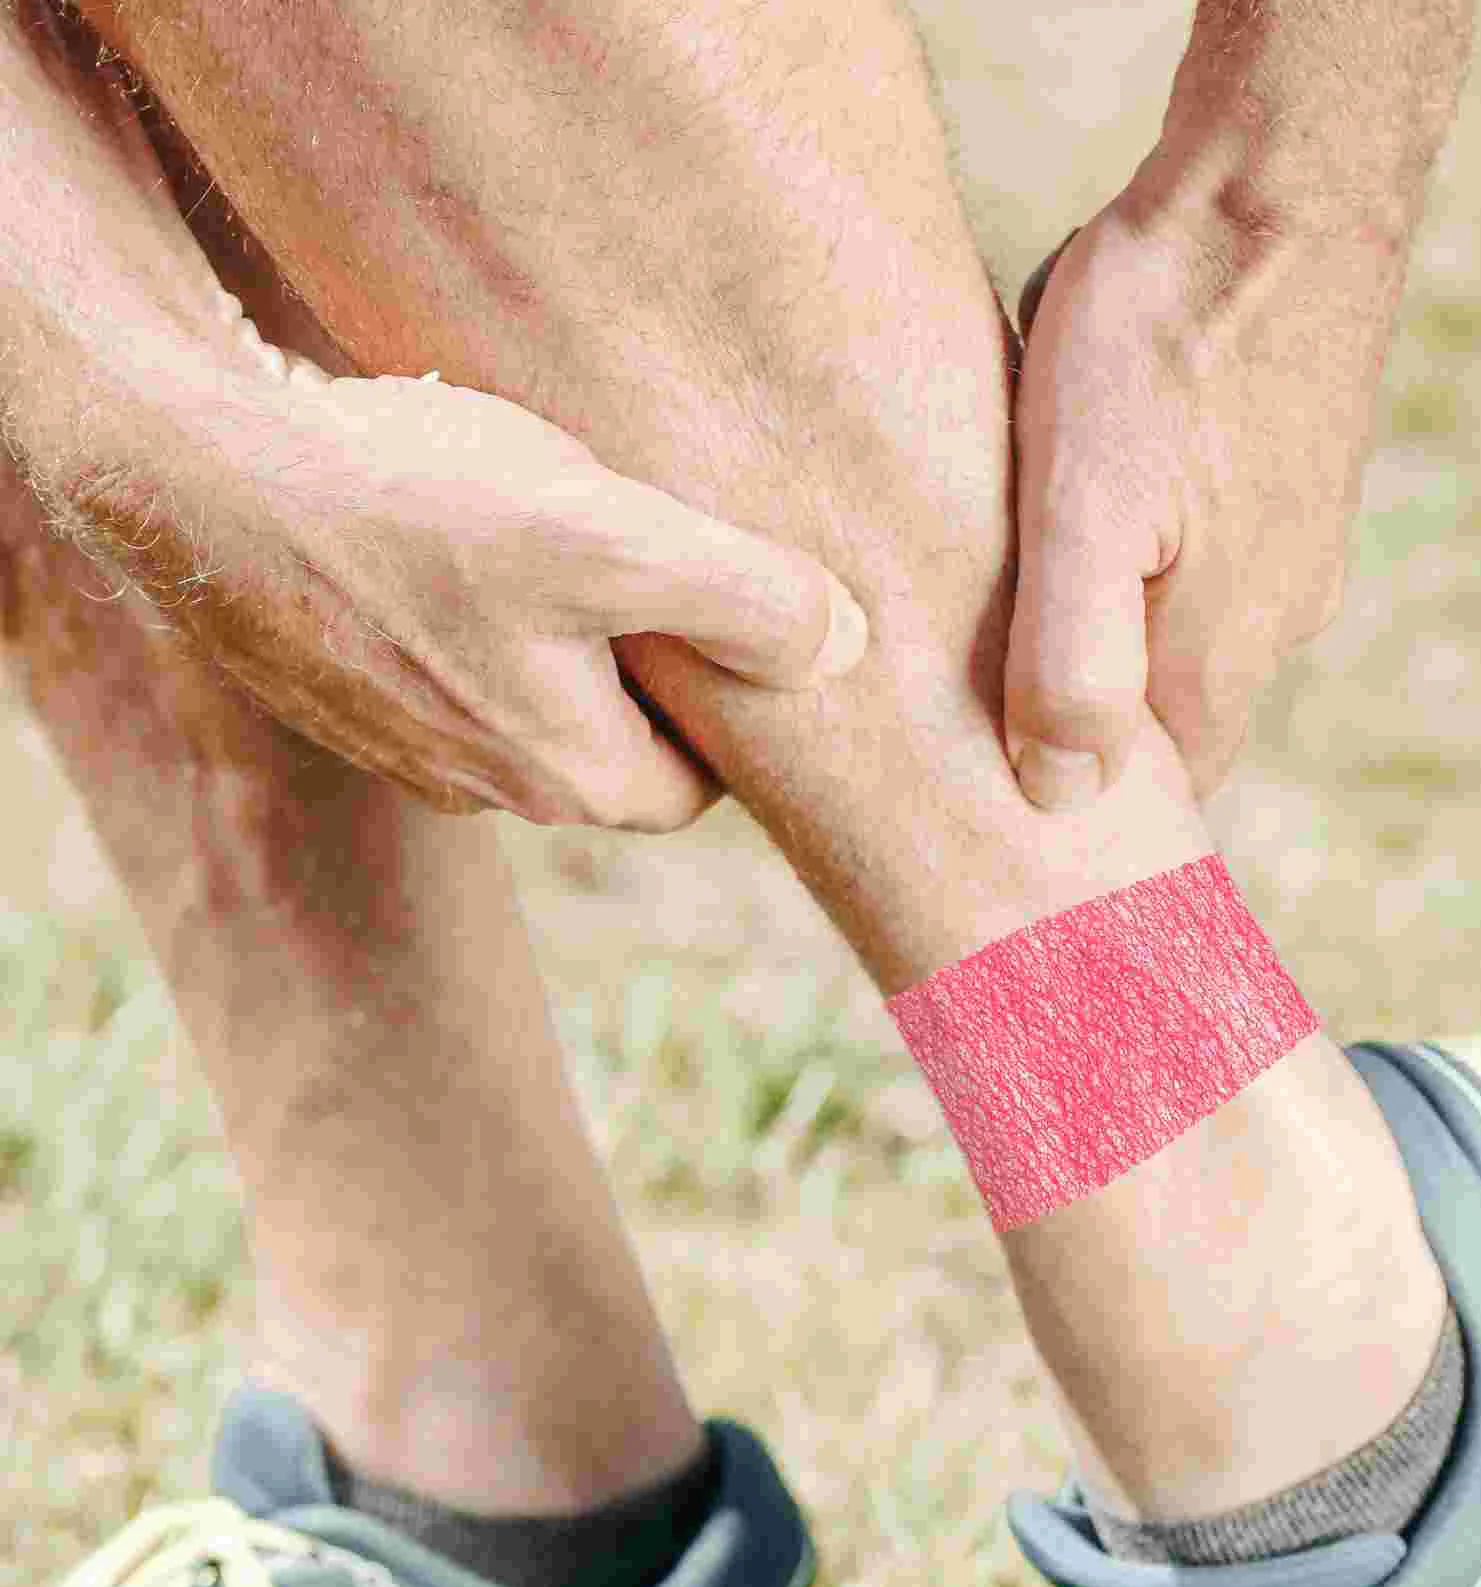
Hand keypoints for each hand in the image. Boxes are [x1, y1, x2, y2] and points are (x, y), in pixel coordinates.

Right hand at [1, 2, 866, 831]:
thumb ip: (747, 599)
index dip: (737, 709)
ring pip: (539, 706)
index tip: (744, 626)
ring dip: (569, 640)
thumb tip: (848, 649)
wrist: (206, 478)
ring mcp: (414, 746)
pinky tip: (470, 538)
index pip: (703, 785)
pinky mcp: (357, 693)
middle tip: (669, 568)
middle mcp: (491, 787)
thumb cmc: (414, 507)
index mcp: (572, 776)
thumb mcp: (612, 542)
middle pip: (623, 748)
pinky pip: (458, 672)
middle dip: (657, 674)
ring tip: (570, 542)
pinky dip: (487, 620)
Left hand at [1006, 194, 1398, 808]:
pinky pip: (1191, 572)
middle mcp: (1269, 619)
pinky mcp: (1274, 490)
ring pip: (1171, 643)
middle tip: (978, 715)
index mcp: (1217, 651)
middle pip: (1162, 726)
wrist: (1275, 186)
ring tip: (1006, 619)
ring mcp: (1281, 552)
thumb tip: (1060, 794)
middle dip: (1074, 730)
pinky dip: (1125, 576)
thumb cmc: (1163, 340)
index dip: (1075, 813)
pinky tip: (1073, 533)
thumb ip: (1072, 661)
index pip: (1154, 797)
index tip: (993, 805)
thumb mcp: (1084, 505)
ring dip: (1094, 644)